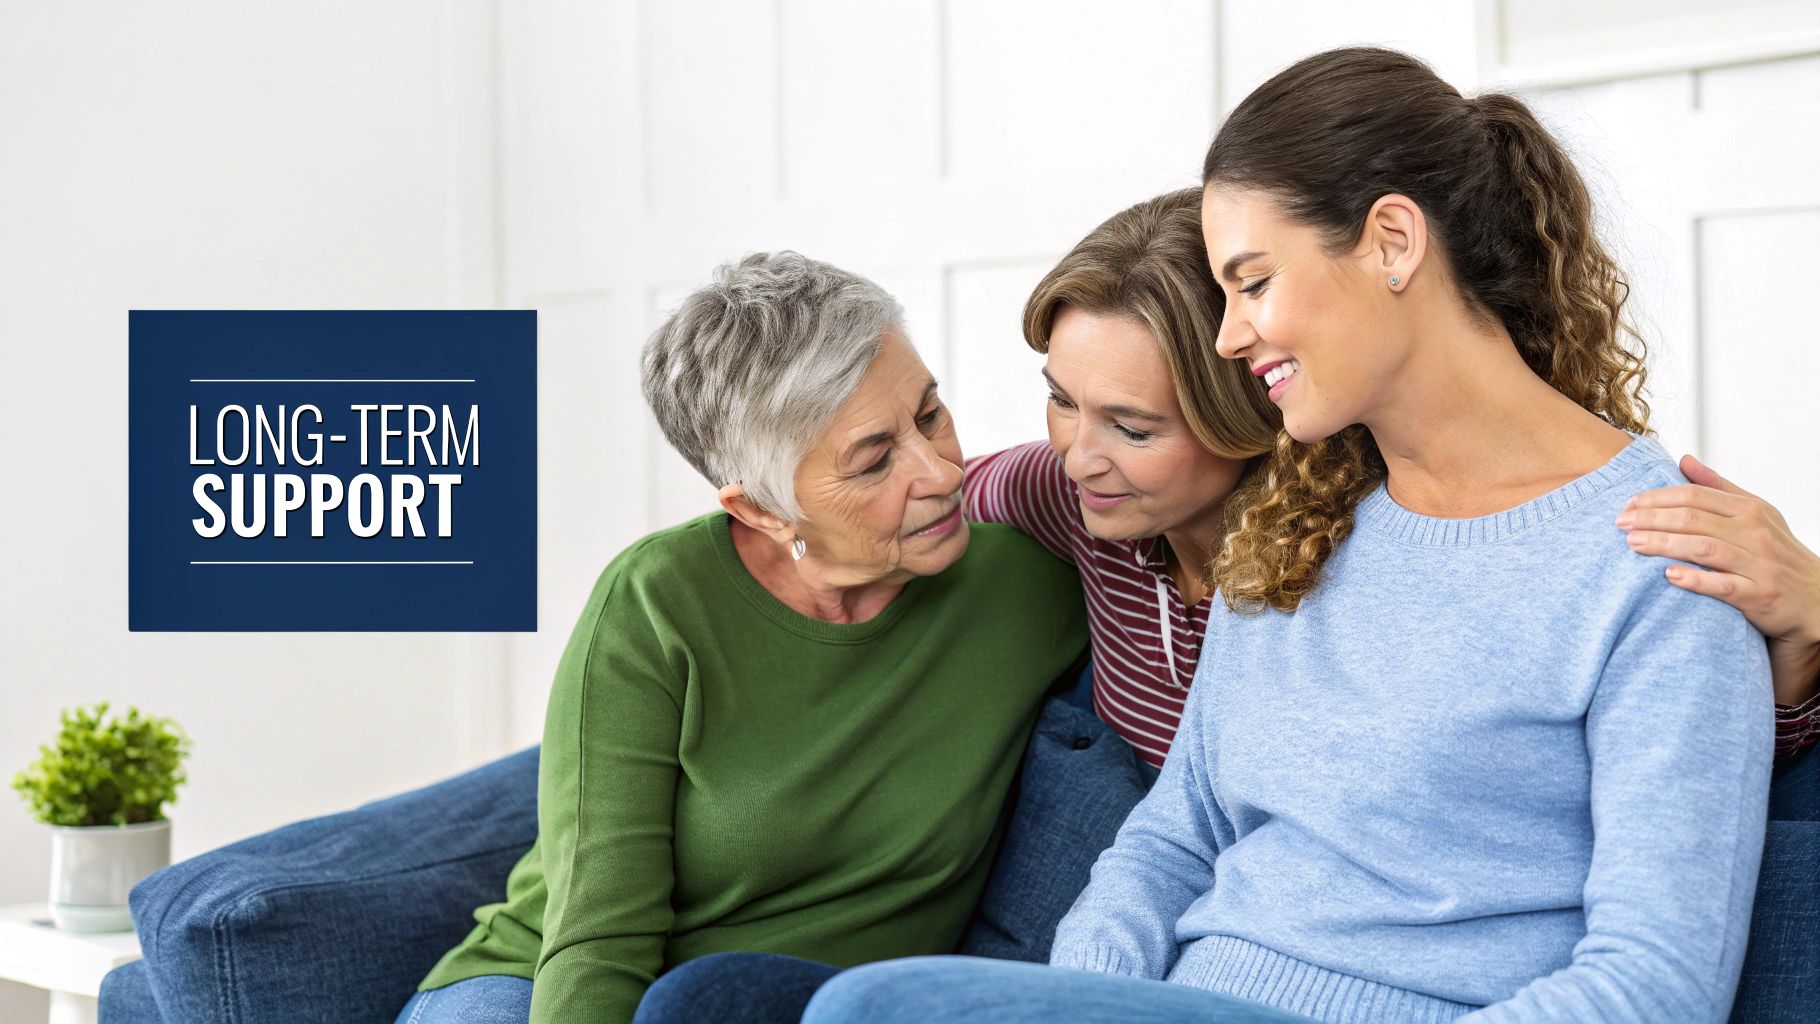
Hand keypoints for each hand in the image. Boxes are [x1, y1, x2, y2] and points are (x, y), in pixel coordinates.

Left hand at [1618, 454, 1819, 704]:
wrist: (1815, 597)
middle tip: (1620, 523)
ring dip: (1664, 544)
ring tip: (1633, 543)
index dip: (1657, 498)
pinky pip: (1724, 586)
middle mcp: (1755, 532)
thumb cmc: (1776, 552)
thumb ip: (1717, 487)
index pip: (1695, 495)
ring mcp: (1759, 563)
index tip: (1628, 504)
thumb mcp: (1754, 513)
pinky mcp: (1760, 594)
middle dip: (1652, 519)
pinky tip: (1669, 576)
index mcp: (1749, 509)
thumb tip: (1684, 459)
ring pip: (1704, 548)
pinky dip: (1696, 579)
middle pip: (1694, 519)